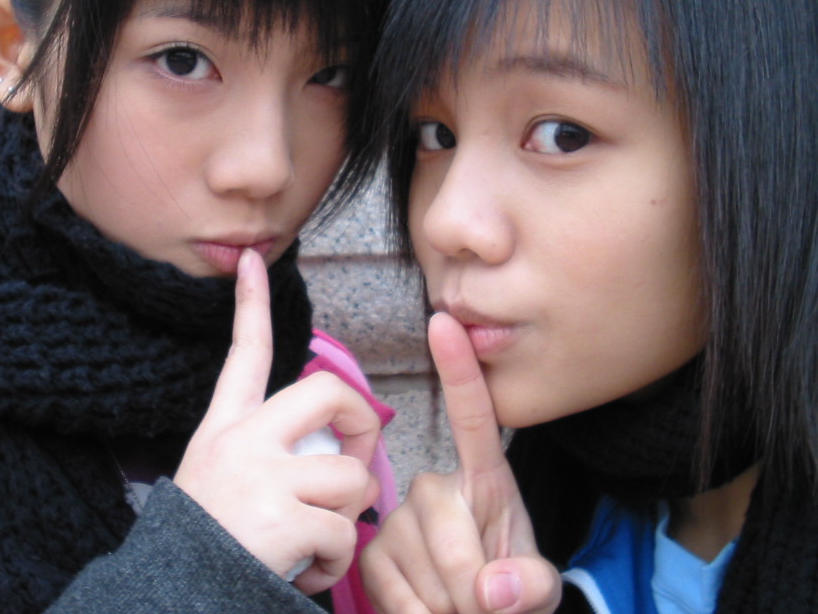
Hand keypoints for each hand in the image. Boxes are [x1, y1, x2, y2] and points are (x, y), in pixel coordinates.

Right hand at [174, 249, 380, 593]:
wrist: (172, 595)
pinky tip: (304, 570)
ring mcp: (261, 477)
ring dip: (345, 519)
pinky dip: (336, 562)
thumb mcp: (220, 482)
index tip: (252, 259)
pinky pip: (345, 533)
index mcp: (225, 429)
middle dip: (361, 422)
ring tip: (313, 543)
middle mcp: (242, 442)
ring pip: (349, 477)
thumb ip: (275, 457)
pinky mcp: (279, 519)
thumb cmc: (206, 542)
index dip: (250, 303)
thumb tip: (348, 463)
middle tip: (357, 459)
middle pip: (326, 392)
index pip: (243, 353)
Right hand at [361, 313, 560, 613]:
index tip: (444, 322)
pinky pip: (389, 587)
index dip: (458, 370)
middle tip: (484, 608)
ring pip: (419, 564)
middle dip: (471, 586)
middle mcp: (434, 487)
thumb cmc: (509, 595)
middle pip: (447, 531)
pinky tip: (429, 613)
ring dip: (445, 607)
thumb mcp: (535, 590)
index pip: (473, 418)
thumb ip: (530, 586)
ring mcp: (397, 516)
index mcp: (484, 480)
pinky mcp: (371, 550)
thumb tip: (492, 591)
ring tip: (459, 610)